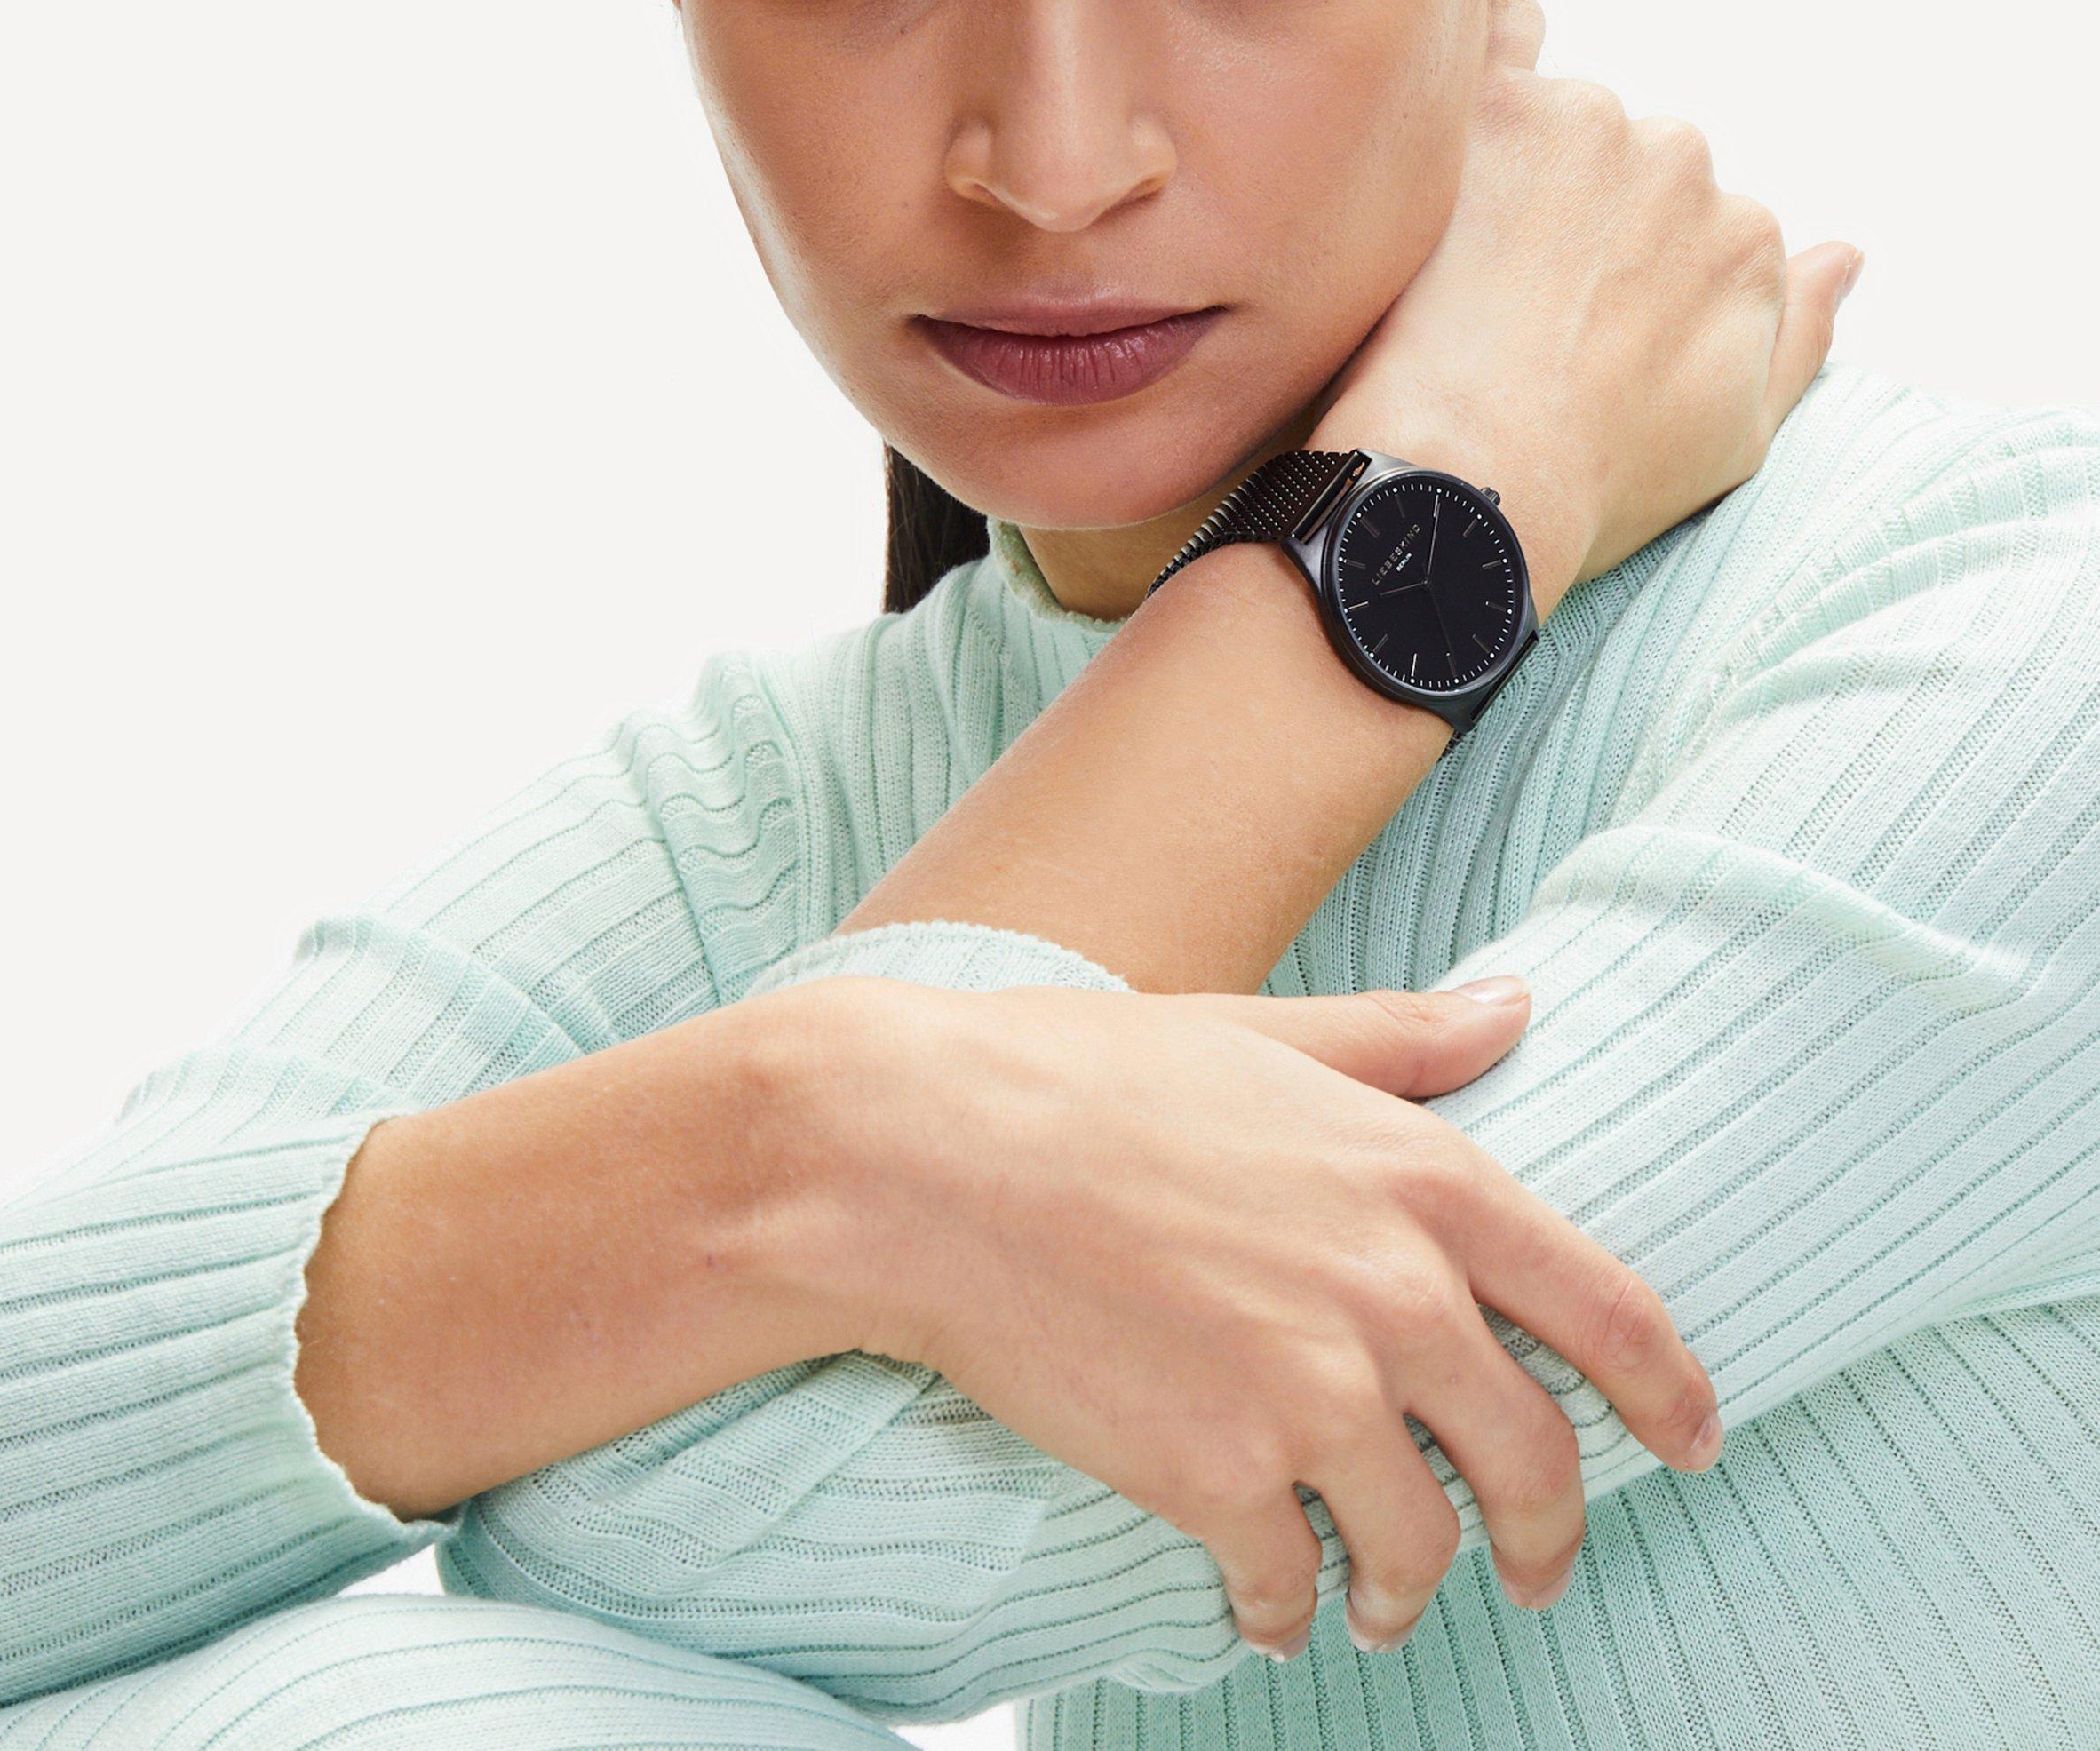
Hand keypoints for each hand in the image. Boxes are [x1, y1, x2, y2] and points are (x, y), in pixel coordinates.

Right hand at [801, 973, 1722, 1658]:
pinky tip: (1262, 1605)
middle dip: (1548, 1534)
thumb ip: (1406, 1039)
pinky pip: (1290, 1588)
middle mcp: (1396, 1294)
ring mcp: (1312, 1395)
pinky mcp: (1219, 1477)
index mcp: (1423, 1176)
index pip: (1611, 1311)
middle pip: (1537, 1461)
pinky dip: (1284, 1612)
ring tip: (1377, 1598)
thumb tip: (1519, 1004)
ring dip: (1410, 1590)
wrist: (929, 1155)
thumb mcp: (1268, 1034)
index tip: (1688, 1445)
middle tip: (1530, 1565)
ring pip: (1422, 1547)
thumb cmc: (1089, 1077)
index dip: (1671, 1393)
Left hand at [1308, 0, 1862, 607]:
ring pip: (1560, 117)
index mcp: (1746, 233)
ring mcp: (1587, 126)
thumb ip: (1800, 332)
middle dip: (1577, 211)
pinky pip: (1499, 44)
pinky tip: (1457, 124)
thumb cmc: (1598, 479)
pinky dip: (1488, 65)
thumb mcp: (1737, 434)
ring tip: (1464, 267)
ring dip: (1521, 163)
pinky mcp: (1494, 108)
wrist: (1470, 477)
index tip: (1577, 322)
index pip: (1690, 219)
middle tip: (1513, 298)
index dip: (1625, 271)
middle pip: (1627, 160)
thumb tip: (1844, 257)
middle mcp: (1683, 162)